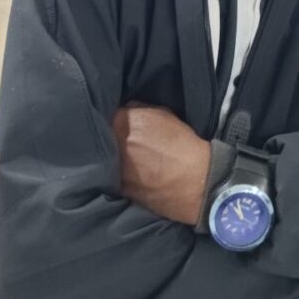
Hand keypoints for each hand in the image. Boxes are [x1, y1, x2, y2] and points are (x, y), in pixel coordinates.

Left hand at [112, 104, 210, 225]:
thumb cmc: (182, 144)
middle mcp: (115, 142)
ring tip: (126, 158)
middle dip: (111, 137)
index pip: (109, 115)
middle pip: (103, 136)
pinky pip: (111, 177)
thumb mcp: (163, 113)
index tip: (121, 124)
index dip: (116, 120)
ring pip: (105, 158)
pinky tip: (130, 174)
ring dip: (112, 156)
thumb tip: (126, 112)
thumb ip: (139, 110)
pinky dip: (117, 174)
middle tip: (122, 141)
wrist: (195, 180)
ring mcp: (114, 167)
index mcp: (124, 120)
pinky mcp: (119, 188)